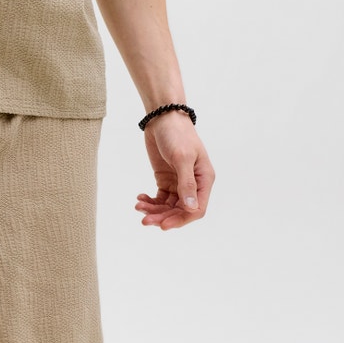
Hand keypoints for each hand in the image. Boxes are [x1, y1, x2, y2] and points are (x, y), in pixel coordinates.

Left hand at [136, 110, 212, 229]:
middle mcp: (193, 184)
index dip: (181, 219)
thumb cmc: (177, 134)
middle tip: (145, 221)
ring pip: (168, 207)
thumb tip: (191, 208)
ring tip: (139, 207)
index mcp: (204, 180)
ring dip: (154, 210)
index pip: (197, 209)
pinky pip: (159, 198)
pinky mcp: (166, 180)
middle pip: (180, 211)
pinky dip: (150, 201)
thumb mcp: (182, 158)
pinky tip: (140, 199)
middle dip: (163, 217)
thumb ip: (186, 183)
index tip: (164, 224)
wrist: (162, 118)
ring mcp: (179, 183)